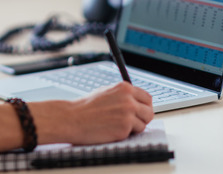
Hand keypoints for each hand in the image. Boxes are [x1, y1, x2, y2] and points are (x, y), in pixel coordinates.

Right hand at [31, 82, 153, 145]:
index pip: (147, 98)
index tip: (139, 111)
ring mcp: (128, 114)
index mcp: (125, 88)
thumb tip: (137, 101)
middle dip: (142, 118)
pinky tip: (112, 130)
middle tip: (131, 122)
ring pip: (143, 124)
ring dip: (134, 127)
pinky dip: (125, 134)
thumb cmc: (86, 107)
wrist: (72, 118)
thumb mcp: (107, 92)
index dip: (143, 106)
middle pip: (149, 112)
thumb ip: (123, 95)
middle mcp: (129, 100)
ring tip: (117, 125)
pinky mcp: (124, 128)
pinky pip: (133, 133)